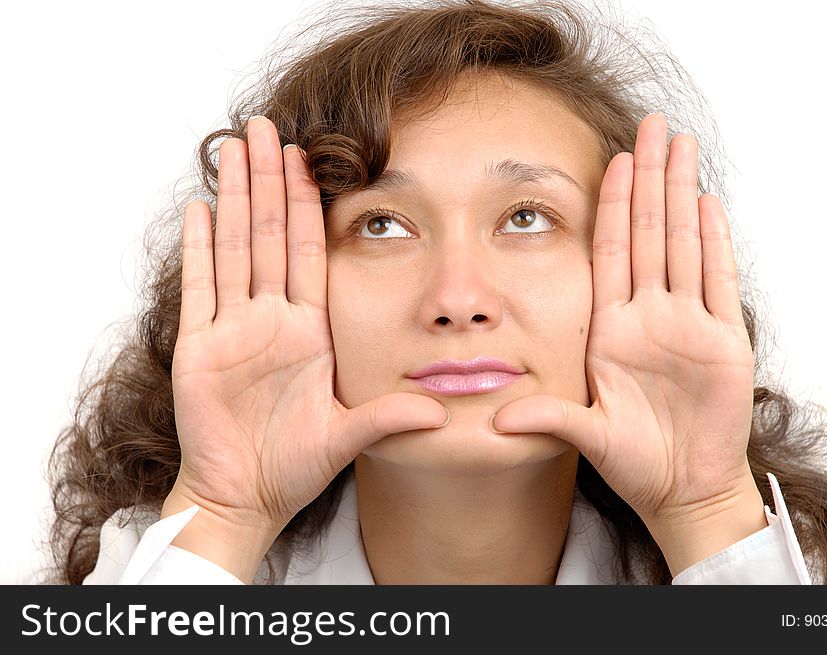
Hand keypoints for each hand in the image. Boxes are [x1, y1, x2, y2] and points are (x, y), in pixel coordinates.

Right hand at [167, 116, 448, 579]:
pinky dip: (198, 248)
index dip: (309, 204)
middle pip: (269, 235)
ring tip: (233, 149)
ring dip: (234, 198)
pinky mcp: (198, 347)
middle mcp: (271, 320)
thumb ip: (387, 418)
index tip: (311, 159)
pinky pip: (199, 286)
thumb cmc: (292, 468)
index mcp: (309, 331)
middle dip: (268, 180)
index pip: (309, 252)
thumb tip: (439, 410)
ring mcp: (232, 329)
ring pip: (233, 248)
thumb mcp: (347, 437)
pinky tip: (200, 208)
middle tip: (266, 127)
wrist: (244, 497)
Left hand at [492, 114, 764, 573]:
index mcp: (613, 330)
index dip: (614, 206)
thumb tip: (497, 419)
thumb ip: (548, 420)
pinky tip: (709, 203)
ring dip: (683, 194)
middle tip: (652, 125)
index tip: (610, 161)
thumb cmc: (635, 462)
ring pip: (685, 244)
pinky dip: (716, 243)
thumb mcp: (586, 435)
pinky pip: (719, 282)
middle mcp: (649, 318)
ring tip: (682, 146)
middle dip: (651, 178)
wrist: (683, 489)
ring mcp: (688, 325)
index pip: (612, 252)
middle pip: (651, 233)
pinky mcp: (724, 343)